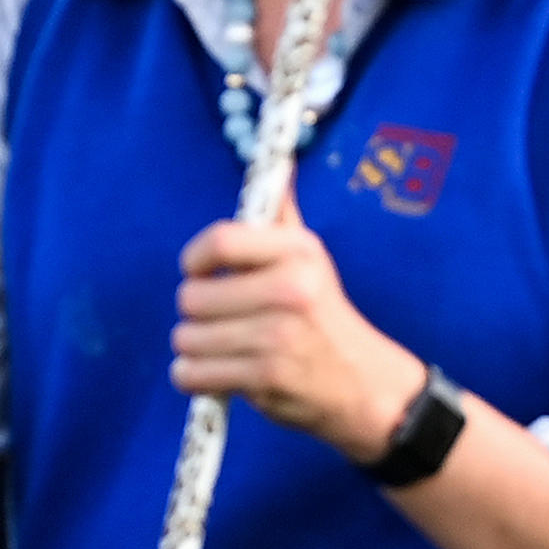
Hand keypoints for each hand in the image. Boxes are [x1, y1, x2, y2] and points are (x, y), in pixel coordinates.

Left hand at [172, 179, 423, 455]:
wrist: (362, 384)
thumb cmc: (324, 315)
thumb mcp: (312, 260)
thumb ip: (282, 218)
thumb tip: (277, 165)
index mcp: (297, 253)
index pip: (220, 242)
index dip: (194, 259)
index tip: (197, 271)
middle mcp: (289, 289)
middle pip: (192, 296)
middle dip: (193, 312)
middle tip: (216, 320)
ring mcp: (276, 336)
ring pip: (186, 338)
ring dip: (192, 348)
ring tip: (219, 348)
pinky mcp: (264, 377)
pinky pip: (192, 374)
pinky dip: (192, 377)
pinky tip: (215, 373)